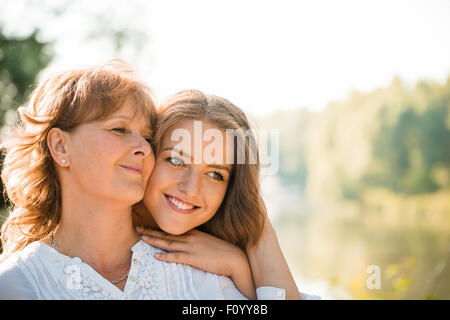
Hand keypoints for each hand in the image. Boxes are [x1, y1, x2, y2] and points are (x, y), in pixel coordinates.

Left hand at [136, 227, 256, 298]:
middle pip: (167, 235)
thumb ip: (196, 241)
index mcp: (193, 233)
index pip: (172, 230)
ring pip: (169, 243)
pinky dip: (166, 256)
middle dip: (151, 231)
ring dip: (154, 241)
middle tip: (137, 228)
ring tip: (142, 238)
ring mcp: (191, 247)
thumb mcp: (207, 242)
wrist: (233, 258)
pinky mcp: (194, 258)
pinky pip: (177, 257)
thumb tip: (187, 243)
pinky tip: (156, 256)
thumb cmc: (222, 251)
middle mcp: (190, 238)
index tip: (147, 226)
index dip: (158, 228)